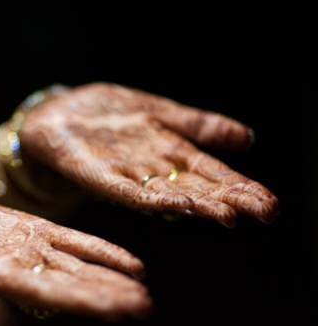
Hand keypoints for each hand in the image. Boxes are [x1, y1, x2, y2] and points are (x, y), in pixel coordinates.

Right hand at [0, 197, 149, 325]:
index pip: (46, 293)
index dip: (82, 301)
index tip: (115, 312)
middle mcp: (21, 268)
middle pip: (71, 285)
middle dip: (106, 296)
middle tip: (143, 307)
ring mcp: (28, 248)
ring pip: (78, 264)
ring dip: (111, 277)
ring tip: (142, 290)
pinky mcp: (28, 227)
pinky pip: (71, 238)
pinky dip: (100, 249)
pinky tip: (130, 262)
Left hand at [19, 83, 278, 226]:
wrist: (57, 114)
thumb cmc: (109, 114)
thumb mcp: (159, 112)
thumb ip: (198, 125)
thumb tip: (247, 138)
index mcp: (170, 152)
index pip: (213, 172)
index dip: (241, 187)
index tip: (269, 204)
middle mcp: (152, 169)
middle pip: (197, 185)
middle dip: (230, 199)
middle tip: (263, 213)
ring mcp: (126, 174)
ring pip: (168, 192)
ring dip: (198, 203)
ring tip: (227, 213)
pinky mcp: (97, 175)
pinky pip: (127, 190)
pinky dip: (152, 198)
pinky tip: (175, 204)